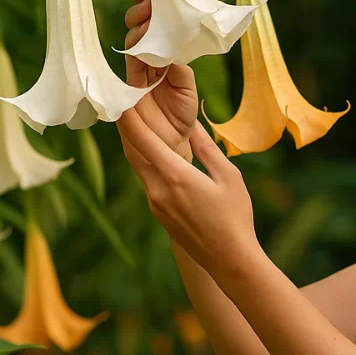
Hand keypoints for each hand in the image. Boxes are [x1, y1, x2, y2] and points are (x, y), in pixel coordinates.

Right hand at [117, 0, 198, 159]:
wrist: (172, 145)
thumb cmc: (182, 116)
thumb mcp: (187, 89)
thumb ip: (180, 70)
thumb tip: (173, 52)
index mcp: (165, 57)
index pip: (156, 26)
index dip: (152, 6)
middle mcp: (148, 61)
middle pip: (140, 29)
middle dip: (142, 10)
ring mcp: (136, 73)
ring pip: (133, 42)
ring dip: (138, 26)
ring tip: (145, 13)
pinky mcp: (128, 88)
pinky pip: (129, 65)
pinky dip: (133, 50)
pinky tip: (137, 39)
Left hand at [117, 108, 263, 279]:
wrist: (229, 259)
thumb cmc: (235, 216)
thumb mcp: (228, 176)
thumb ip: (207, 148)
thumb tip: (193, 123)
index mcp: (175, 176)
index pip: (142, 139)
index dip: (129, 115)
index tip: (120, 94)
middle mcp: (157, 189)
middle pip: (132, 151)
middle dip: (128, 125)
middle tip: (123, 100)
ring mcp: (155, 203)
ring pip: (139, 166)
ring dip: (137, 144)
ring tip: (138, 122)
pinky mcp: (159, 213)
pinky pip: (148, 180)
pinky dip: (148, 162)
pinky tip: (156, 153)